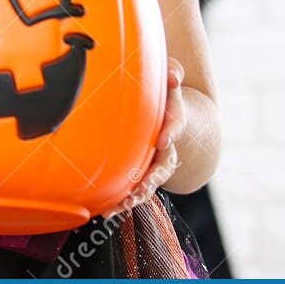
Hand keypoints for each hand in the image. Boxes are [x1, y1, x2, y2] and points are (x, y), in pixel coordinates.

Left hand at [115, 58, 186, 216]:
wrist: (164, 109)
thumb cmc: (161, 90)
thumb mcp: (167, 77)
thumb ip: (171, 73)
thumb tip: (174, 75)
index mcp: (171, 117)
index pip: (177, 122)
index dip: (173, 130)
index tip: (164, 139)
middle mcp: (166, 143)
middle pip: (165, 163)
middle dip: (154, 176)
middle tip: (144, 186)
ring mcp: (153, 159)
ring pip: (149, 181)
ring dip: (138, 194)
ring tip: (124, 205)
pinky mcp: (139, 169)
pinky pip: (134, 186)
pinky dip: (123, 199)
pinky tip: (108, 210)